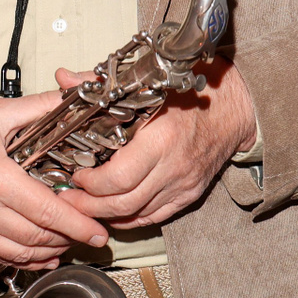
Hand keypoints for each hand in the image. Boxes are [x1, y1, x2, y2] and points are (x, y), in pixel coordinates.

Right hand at [0, 91, 109, 268]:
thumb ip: (41, 107)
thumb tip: (73, 95)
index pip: (49, 212)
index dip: (80, 225)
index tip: (98, 230)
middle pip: (38, 237)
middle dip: (69, 239)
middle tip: (89, 233)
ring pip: (20, 252)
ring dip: (48, 251)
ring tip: (68, 242)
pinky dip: (22, 258)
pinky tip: (38, 253)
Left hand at [58, 56, 256, 229]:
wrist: (232, 106)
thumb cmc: (188, 90)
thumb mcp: (143, 82)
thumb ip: (100, 86)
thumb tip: (64, 79)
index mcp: (160, 138)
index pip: (119, 177)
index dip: (91, 183)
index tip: (75, 174)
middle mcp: (173, 166)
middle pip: (124, 202)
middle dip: (90, 206)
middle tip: (68, 199)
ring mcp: (183, 184)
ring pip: (138, 214)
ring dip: (107, 215)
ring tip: (82, 207)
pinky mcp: (189, 194)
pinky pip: (155, 217)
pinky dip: (131, 218)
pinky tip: (112, 212)